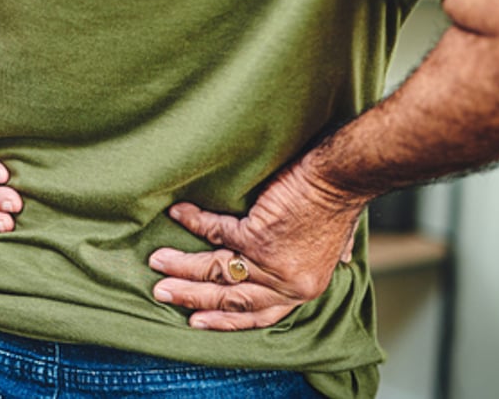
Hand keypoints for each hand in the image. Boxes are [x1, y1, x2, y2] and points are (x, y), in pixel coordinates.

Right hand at [149, 160, 364, 329]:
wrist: (340, 177)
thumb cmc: (338, 203)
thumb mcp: (337, 243)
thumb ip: (327, 257)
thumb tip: (341, 259)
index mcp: (301, 290)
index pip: (258, 315)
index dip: (224, 320)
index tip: (196, 321)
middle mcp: (285, 283)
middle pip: (230, 298)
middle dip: (191, 297)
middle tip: (162, 294)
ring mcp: (270, 262)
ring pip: (217, 270)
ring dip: (183, 266)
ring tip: (157, 261)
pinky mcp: (257, 236)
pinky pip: (216, 233)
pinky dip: (193, 221)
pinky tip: (177, 214)